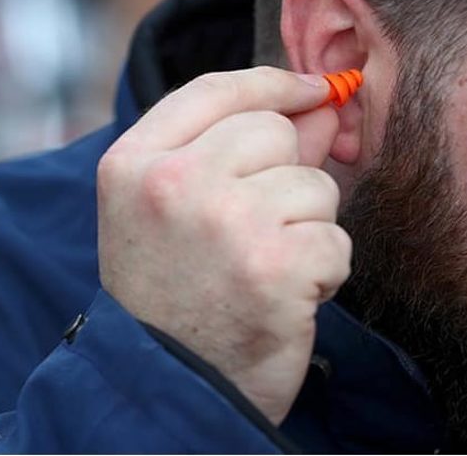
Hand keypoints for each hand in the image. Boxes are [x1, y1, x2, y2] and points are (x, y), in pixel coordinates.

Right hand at [97, 66, 350, 424]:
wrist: (163, 382)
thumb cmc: (166, 292)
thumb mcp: (169, 209)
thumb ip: (236, 146)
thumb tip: (317, 104)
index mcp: (132, 162)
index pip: (214, 90)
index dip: (272, 84)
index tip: (311, 90)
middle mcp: (172, 182)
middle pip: (273, 131)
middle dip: (284, 174)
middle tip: (253, 228)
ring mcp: (222, 220)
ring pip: (314, 185)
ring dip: (304, 228)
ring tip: (260, 265)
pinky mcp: (271, 265)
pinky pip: (335, 239)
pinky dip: (322, 271)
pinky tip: (281, 294)